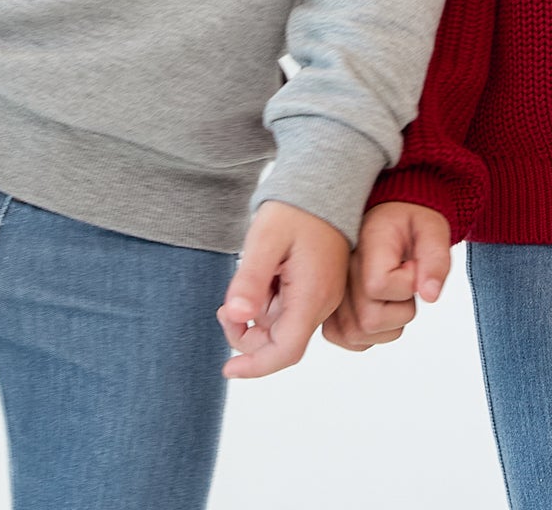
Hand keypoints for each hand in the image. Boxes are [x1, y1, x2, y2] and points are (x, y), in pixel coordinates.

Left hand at [216, 200, 349, 378]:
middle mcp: (322, 302)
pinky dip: (268, 303)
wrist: (325, 182)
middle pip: (281, 342)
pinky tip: (262, 276)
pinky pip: (289, 309)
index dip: (254, 366)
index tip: (226, 369)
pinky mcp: (319, 286)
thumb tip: (236, 316)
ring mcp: (323, 295)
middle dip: (247, 334)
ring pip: (282, 326)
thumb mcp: (266, 240)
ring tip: (246, 280)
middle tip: (227, 305)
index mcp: (312, 296)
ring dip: (256, 317)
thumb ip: (250, 279)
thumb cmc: (295, 208)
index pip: (285, 351)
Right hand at [323, 201, 451, 351]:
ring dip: (388, 323)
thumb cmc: (410, 223)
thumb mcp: (432, 228)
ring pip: (358, 335)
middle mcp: (339, 269)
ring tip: (392, 293)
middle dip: (401, 308)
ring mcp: (331, 291)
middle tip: (405, 281)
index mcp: (364, 244)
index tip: (412, 265)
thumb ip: (435, 258)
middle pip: (368, 319)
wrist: (391, 218)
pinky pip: (350, 340)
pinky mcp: (331, 311)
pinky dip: (372, 333)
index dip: (406, 284)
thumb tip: (430, 296)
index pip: (376, 285)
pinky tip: (381, 307)